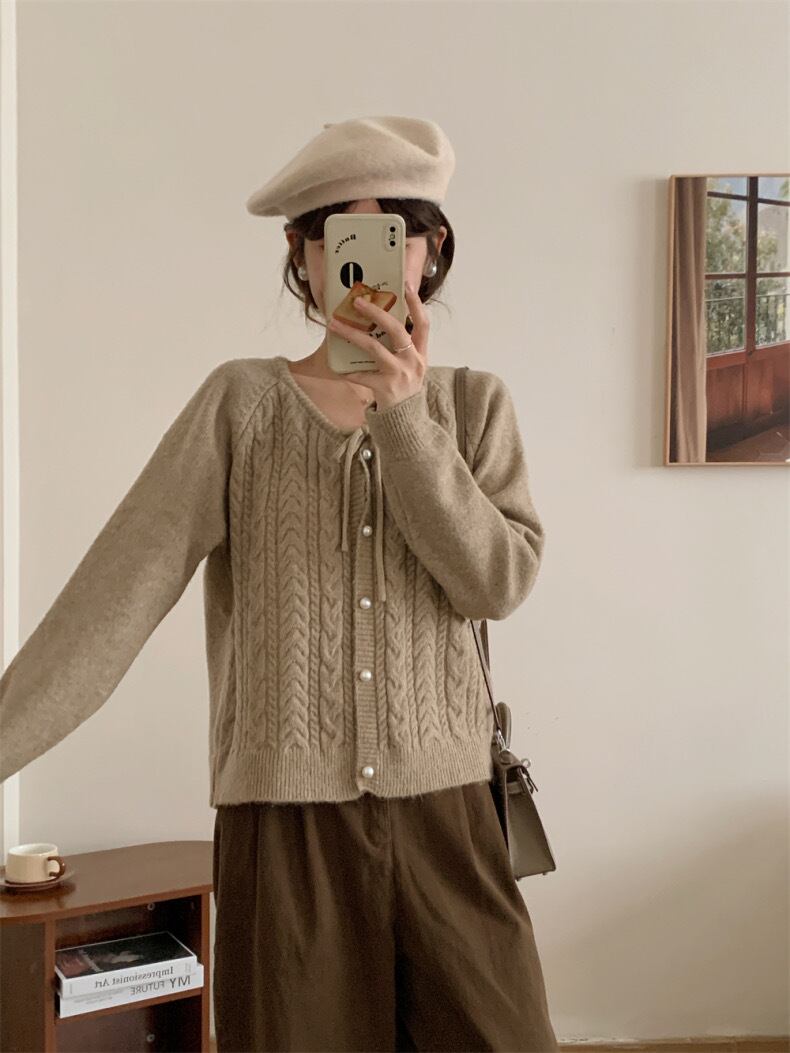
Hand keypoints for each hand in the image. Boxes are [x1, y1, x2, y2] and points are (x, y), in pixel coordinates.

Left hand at [326, 282, 427, 409]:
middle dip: (377, 312)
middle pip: (397, 330)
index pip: (424, 324)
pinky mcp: (386, 388)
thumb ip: (401, 348)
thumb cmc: (403, 389)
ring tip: (335, 325)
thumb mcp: (410, 367)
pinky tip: (336, 367)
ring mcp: (400, 375)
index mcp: (420, 353)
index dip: (416, 305)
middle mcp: (413, 362)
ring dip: (352, 334)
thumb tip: (379, 321)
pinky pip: (362, 375)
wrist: (405, 421)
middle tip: (358, 301)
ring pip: (374, 348)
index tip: (406, 286)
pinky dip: (348, 371)